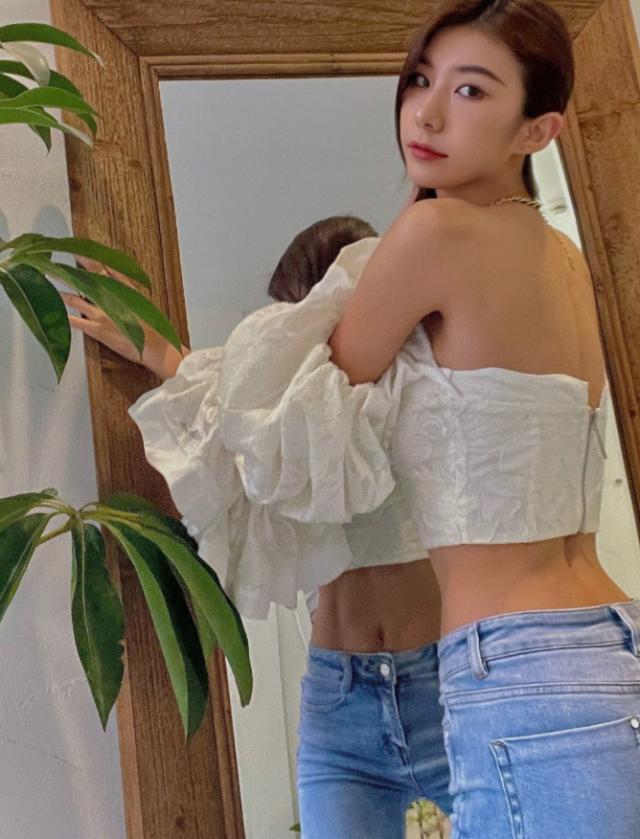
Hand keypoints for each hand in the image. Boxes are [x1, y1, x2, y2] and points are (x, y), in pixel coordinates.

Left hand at [63, 255, 189, 379]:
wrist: (157, 346)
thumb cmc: (151, 327)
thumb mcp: (141, 302)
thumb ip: (126, 289)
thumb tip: (113, 276)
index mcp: (123, 290)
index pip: (103, 269)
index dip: (88, 259)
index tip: (77, 250)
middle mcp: (110, 299)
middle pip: (84, 281)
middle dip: (68, 272)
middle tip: (55, 265)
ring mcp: (103, 314)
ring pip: (75, 299)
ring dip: (61, 293)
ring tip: (49, 285)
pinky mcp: (98, 330)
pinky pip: (75, 322)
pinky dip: (63, 317)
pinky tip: (52, 312)